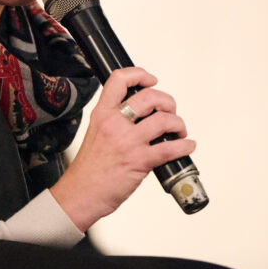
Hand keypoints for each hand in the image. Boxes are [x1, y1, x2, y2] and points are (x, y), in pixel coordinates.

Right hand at [50, 67, 195, 231]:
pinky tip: (187, 146)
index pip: (119, 80)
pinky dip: (185, 146)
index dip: (139, 74)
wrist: (80, 194)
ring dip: (179, 124)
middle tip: (170, 110)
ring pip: (164, 120)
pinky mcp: (139, 161)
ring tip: (179, 131)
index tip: (151, 80)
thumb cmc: (88, 169)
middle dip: (167, 102)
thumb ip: (114, 120)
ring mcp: (128, 142)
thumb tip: (141, 114)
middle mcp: (114, 124)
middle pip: (149, 97)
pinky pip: (170, 148)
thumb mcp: (95, 132)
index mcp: (102, 114)